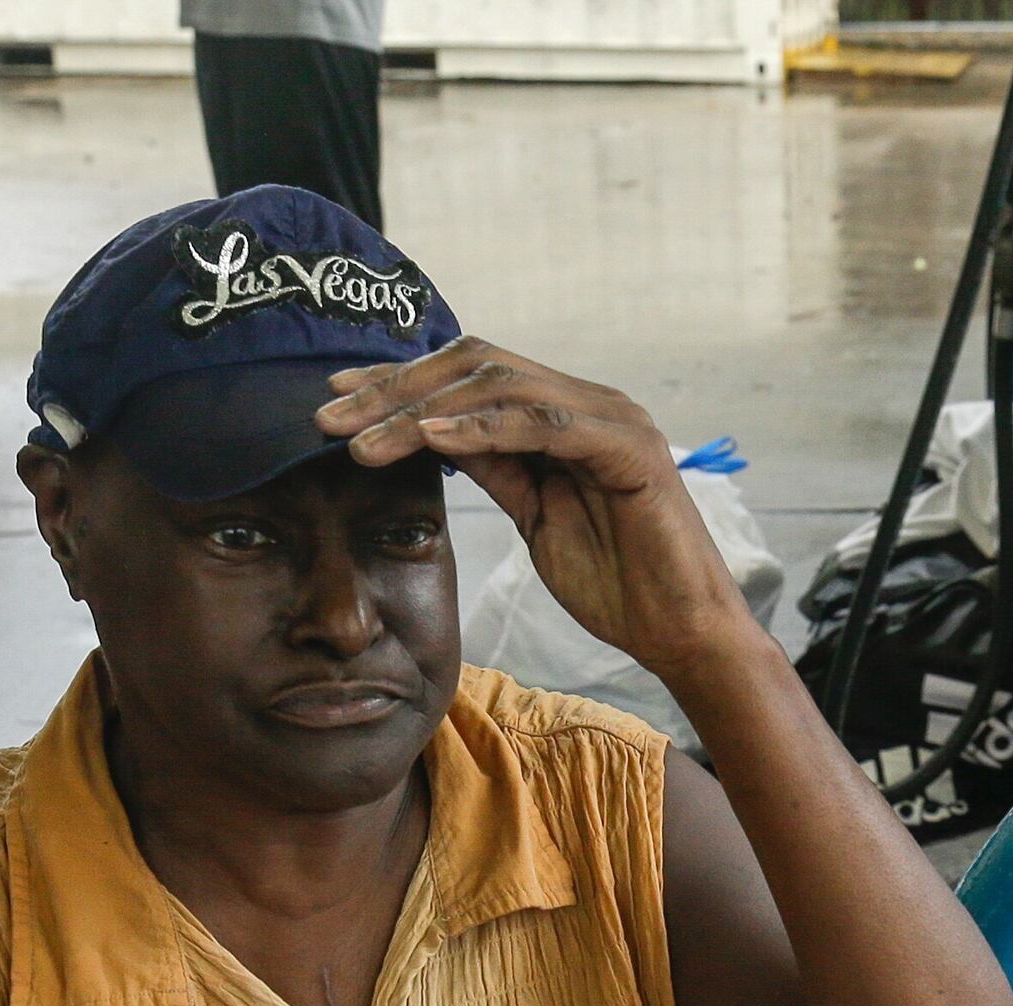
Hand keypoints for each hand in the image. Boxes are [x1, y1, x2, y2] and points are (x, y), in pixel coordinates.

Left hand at [320, 340, 757, 681]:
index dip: (400, 384)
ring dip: (420, 409)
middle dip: (395, 389)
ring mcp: (611, 417)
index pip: (470, 377)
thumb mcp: (535, 517)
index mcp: (567, 414)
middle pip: (475, 365)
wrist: (683, 633)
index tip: (336, 404)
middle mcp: (589, 401)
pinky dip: (480, 428)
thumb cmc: (619, 586)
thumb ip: (496, 469)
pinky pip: (541, 423)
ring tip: (362, 440)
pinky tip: (429, 440)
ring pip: (499, 385)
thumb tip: (432, 435)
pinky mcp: (628, 446)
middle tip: (329, 418)